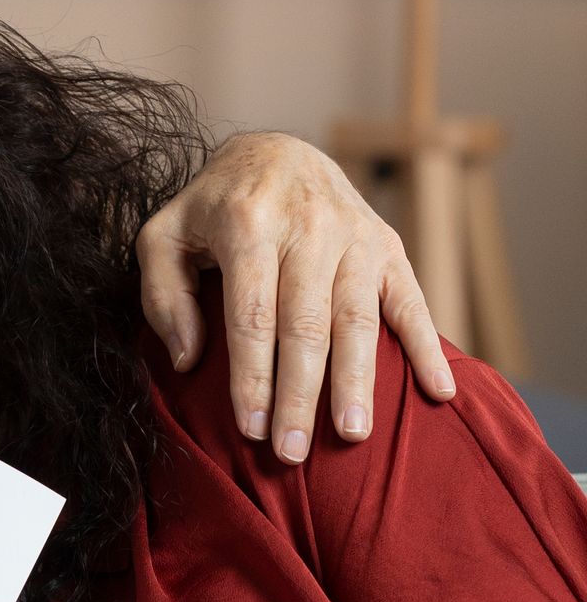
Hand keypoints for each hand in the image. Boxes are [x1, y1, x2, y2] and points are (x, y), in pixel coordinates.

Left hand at [137, 131, 454, 464]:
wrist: (277, 151)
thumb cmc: (212, 208)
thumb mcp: (164, 234)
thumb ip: (163, 295)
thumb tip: (188, 359)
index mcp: (248, 223)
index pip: (252, 314)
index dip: (252, 376)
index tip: (251, 430)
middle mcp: (308, 226)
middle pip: (306, 325)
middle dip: (300, 393)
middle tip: (293, 451)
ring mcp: (354, 235)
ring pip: (357, 318)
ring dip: (357, 381)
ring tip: (353, 434)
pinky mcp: (387, 246)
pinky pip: (411, 301)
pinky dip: (428, 347)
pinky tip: (439, 392)